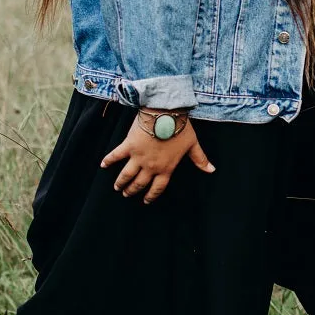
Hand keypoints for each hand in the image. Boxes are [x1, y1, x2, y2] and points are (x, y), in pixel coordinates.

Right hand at [100, 109, 214, 203]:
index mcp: (166, 168)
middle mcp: (151, 166)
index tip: (146, 200)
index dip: (151, 195)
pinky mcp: (128, 145)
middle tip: (126, 194)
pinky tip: (103, 165)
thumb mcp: (193, 145)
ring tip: (116, 187)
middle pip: (140, 184)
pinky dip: (108, 160)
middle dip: (132, 190)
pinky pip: (115, 155)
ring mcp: (138, 157)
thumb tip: (212, 170)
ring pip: (126, 175)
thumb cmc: (181, 129)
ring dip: (121, 182)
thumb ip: (200, 159)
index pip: (158, 188)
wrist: (166, 113)